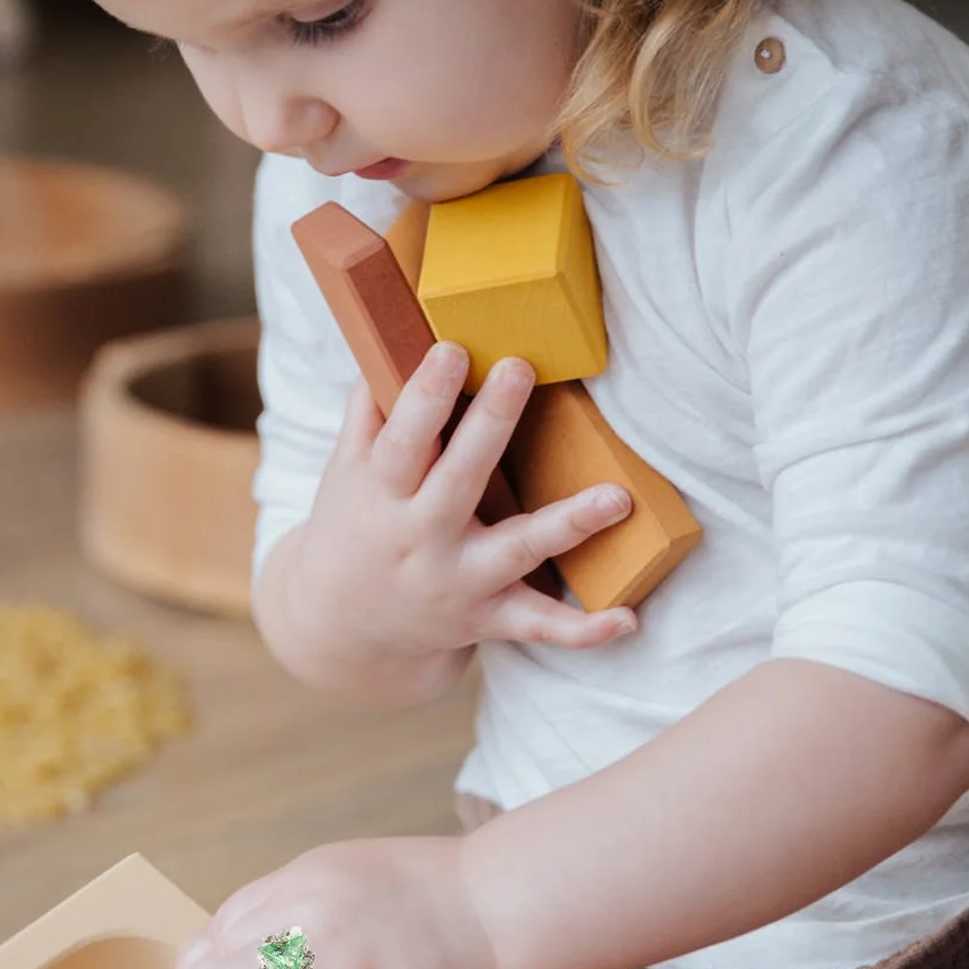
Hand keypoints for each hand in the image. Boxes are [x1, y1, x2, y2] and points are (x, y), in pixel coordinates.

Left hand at [172, 834, 504, 968]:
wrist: (500, 902)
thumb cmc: (436, 897)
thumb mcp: (353, 876)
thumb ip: (307, 905)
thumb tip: (266, 947)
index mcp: (305, 876)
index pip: (225, 919)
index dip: (203, 962)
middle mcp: (310, 904)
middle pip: (219, 949)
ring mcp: (338, 947)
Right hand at [291, 341, 637, 659]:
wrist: (341, 624)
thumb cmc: (354, 525)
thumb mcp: (344, 470)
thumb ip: (369, 411)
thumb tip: (394, 338)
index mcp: (382, 494)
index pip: (401, 439)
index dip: (424, 396)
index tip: (451, 350)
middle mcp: (420, 537)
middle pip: (458, 478)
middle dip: (490, 424)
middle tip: (519, 368)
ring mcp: (458, 580)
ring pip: (516, 551)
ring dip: (568, 525)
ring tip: (616, 498)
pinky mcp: (488, 617)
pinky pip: (538, 625)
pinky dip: (583, 631)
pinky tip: (627, 620)